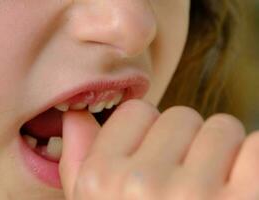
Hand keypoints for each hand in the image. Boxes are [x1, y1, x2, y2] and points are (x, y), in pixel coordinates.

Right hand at [59, 99, 258, 198]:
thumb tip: (75, 116)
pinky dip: (253, 165)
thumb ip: (77, 160)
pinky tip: (236, 195)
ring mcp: (195, 195)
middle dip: (186, 145)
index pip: (137, 111)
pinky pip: (258, 145)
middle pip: (180, 116)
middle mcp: (142, 185)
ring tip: (212, 196)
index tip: (155, 160)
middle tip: (186, 188)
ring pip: (221, 128)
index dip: (149, 135)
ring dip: (222, 157)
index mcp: (100, 181)